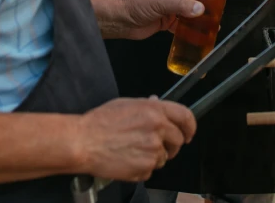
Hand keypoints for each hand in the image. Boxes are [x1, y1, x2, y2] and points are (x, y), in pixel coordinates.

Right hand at [75, 98, 195, 181]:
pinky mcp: (145, 168)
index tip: (188, 133)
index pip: (186, 116)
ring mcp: (153, 150)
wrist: (83, 142)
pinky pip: (151, 171)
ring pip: (163, 158)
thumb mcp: (125, 104)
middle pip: (178, 141)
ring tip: (132, 151)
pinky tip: (127, 160)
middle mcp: (158, 129)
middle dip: (170, 145)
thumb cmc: (100, 122)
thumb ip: (147, 105)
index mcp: (154, 110)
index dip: (190, 126)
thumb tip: (158, 103)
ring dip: (153, 157)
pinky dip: (141, 168)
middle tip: (156, 146)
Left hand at [119, 0, 216, 39]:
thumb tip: (201, 9)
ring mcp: (169, 7)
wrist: (121, 20)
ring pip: (189, 9)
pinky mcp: (166, 20)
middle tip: (220, 7)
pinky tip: (200, 34)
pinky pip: (181, 23)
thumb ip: (181, 6)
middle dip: (206, 0)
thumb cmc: (138, 5)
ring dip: (199, 15)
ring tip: (214, 22)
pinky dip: (190, 28)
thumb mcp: (161, 2)